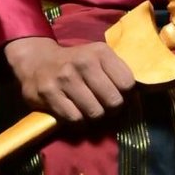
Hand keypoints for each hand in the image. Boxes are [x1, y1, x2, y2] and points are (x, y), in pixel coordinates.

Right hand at [4, 34, 136, 123]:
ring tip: (89, 110)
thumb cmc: (75, 63)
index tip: (118, 95)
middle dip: (111, 110)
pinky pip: (74, 119)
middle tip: (105, 108)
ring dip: (94, 117)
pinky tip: (76, 114)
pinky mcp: (48, 93)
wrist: (36, 60)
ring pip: (95, 113)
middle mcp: (83, 62)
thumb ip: (117, 73)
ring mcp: (64, 78)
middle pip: (113, 102)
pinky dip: (78, 122)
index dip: (126, 95)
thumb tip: (138, 97)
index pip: (127, 84)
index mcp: (100, 52)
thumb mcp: (98, 58)